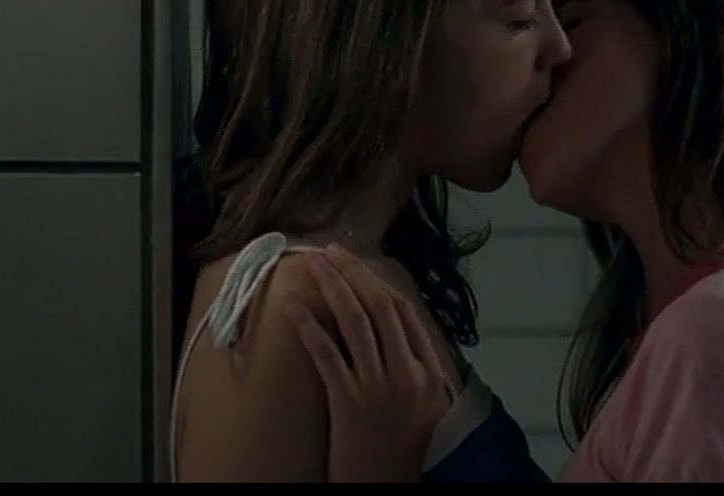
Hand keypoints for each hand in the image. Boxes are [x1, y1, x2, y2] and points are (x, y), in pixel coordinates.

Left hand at [284, 243, 451, 481]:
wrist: (384, 485)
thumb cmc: (401, 449)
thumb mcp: (426, 407)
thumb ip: (422, 369)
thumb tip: (402, 331)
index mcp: (429, 372)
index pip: (407, 314)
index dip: (381, 283)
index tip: (360, 264)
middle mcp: (407, 373)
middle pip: (380, 309)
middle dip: (355, 274)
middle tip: (332, 250)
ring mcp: (378, 386)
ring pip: (355, 322)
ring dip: (333, 287)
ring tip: (314, 264)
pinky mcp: (348, 401)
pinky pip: (326, 354)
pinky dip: (309, 326)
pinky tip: (293, 306)